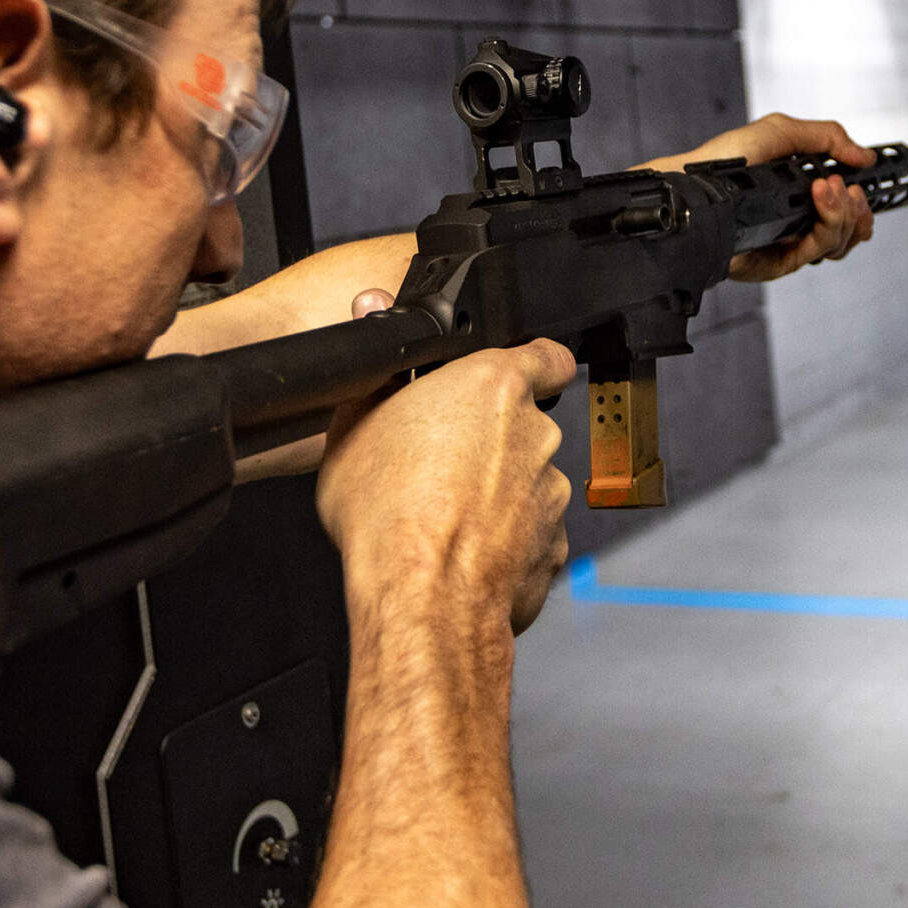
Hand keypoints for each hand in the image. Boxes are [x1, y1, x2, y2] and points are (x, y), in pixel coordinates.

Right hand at [315, 338, 576, 638]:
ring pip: (526, 482)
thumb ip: (377, 367)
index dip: (536, 363)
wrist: (419, 595)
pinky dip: (505, 542)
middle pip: (523, 425)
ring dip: (497, 494)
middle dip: (491, 441)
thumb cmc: (387, 511)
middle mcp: (535, 434)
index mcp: (493, 386)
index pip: (545, 355)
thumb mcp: (353, 423)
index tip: (522, 374)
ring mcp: (550, 492)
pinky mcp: (553, 546)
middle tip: (440, 462)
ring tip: (444, 515)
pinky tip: (462, 551)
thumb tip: (372, 311)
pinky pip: (530, 534)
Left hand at [640, 114, 875, 281]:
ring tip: (830, 187)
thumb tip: (865, 156)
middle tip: (848, 187)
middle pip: (852, 232)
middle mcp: (801, 223)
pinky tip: (820, 198)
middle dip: (859, 210)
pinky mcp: (780, 261)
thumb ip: (827, 138)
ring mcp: (791, 244)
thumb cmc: (728, 159)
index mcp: (804, 197)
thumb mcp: (781, 133)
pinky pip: (817, 251)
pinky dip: (827, 224)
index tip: (864, 184)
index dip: (863, 203)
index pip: (849, 211)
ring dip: (845, 214)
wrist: (695, 184)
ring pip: (839, 244)